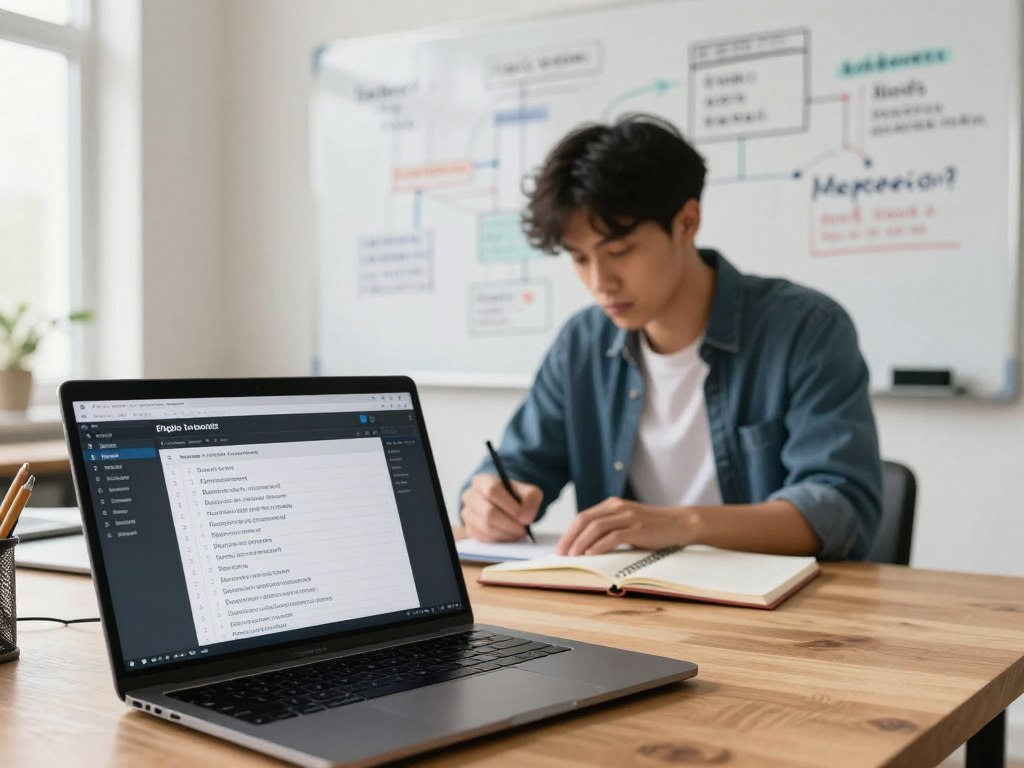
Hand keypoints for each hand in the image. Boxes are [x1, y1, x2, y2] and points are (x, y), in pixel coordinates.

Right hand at [460, 473, 541, 542]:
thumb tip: (524, 518)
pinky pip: (484, 538)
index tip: (521, 515)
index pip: (492, 490)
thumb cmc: (515, 496)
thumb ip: (531, 499)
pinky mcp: (470, 529)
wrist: (505, 505)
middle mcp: (471, 495)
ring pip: (486, 527)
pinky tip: (510, 536)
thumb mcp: (528, 491)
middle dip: (509, 524)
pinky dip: (500, 540)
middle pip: (488, 512)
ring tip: (519, 533)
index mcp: (483, 481)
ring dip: (506, 533)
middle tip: (523, 529)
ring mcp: (468, 513)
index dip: (508, 504)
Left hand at [556, 497, 696, 555]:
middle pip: (585, 520)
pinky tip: (591, 554)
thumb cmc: (653, 528)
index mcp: (612, 505)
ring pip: (596, 527)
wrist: (681, 523)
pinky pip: (614, 536)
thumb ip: (609, 529)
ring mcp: (628, 517)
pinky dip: (600, 545)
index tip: (560, 548)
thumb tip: (585, 547)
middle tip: (561, 554)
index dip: (569, 532)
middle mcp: (618, 507)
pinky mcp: (639, 528)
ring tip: (573, 556)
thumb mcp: (627, 522)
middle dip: (570, 538)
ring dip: (581, 543)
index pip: (583, 517)